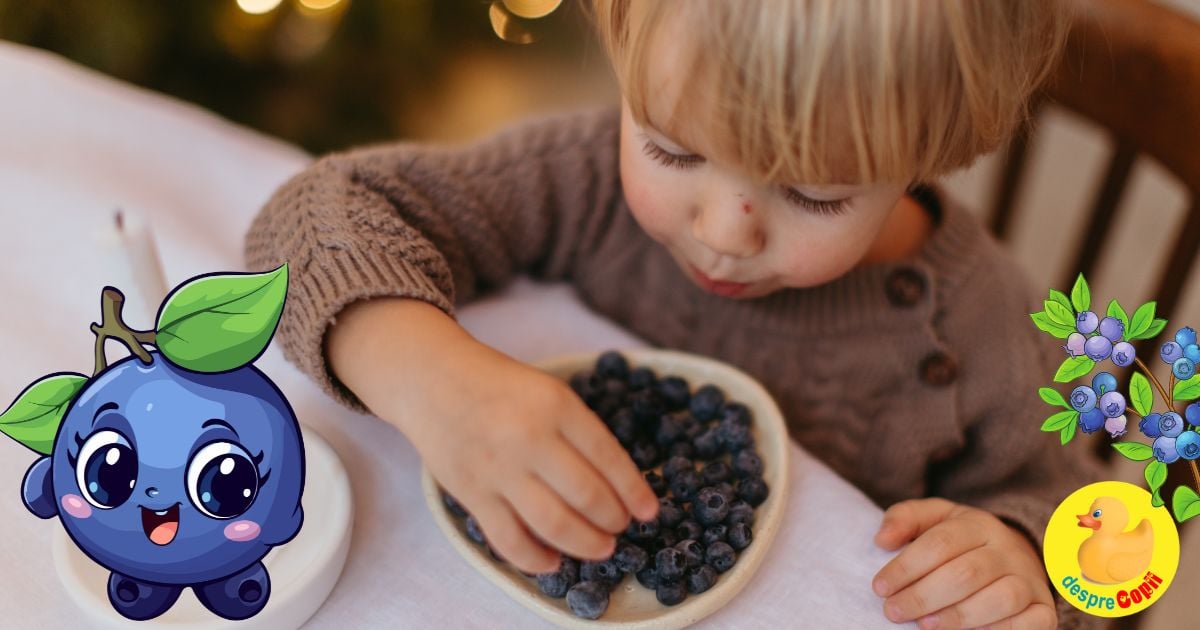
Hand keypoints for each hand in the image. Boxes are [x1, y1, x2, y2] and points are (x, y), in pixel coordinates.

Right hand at [328, 298, 659, 574]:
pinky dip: (536, 559)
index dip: (635, 491)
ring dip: (586, 544)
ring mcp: (498, 469)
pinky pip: (509, 540)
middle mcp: (529, 437)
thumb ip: (581, 432)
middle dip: (614, 520)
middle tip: (621, 527)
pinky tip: (553, 561)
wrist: (434, 380)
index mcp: (557, 405)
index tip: (649, 511)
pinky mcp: (471, 493)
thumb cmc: (501, 387)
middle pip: (588, 496)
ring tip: (600, 548)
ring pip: (554, 524)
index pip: (609, 458)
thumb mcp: (550, 392)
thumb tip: (619, 485)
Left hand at [872, 498, 1055, 628]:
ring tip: (924, 626)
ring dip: (959, 616)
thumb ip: (905, 519)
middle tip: (893, 611)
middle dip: (924, 595)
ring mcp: (1028, 579)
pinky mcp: (1043, 608)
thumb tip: (882, 540)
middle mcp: (1007, 550)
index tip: (880, 587)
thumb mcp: (934, 519)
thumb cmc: (961, 541)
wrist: (1016, 554)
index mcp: (978, 524)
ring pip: (1000, 598)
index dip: (907, 567)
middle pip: (966, 573)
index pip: (940, 543)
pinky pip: (1030, 623)